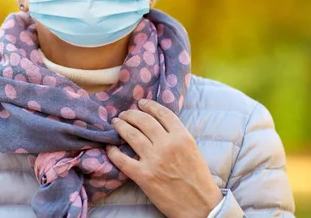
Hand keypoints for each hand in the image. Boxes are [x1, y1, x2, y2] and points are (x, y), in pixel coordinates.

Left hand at [107, 99, 221, 217]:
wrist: (200, 206)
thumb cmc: (198, 179)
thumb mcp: (192, 149)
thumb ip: (177, 135)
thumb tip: (157, 124)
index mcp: (182, 137)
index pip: (162, 113)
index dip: (149, 105)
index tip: (141, 103)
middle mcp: (167, 145)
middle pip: (143, 120)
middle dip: (131, 114)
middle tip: (124, 114)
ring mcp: (154, 160)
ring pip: (131, 134)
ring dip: (120, 126)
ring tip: (116, 123)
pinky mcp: (143, 176)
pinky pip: (122, 159)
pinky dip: (113, 151)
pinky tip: (110, 147)